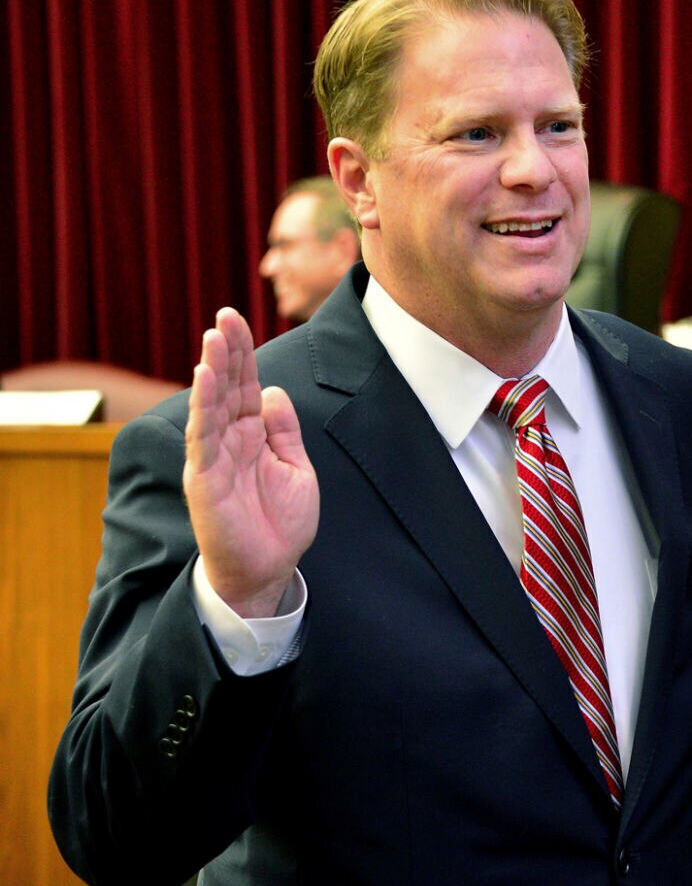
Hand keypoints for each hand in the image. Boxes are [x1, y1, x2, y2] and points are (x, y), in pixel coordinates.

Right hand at [184, 308, 318, 616]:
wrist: (268, 570)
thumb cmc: (280, 524)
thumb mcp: (296, 469)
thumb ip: (284, 431)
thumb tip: (272, 390)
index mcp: (253, 435)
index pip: (245, 385)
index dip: (243, 354)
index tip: (237, 320)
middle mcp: (229, 440)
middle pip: (227, 387)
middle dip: (227, 351)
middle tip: (225, 315)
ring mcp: (214, 456)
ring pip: (211, 405)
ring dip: (213, 370)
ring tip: (214, 337)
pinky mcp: (204, 477)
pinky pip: (202, 436)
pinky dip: (203, 407)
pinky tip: (204, 379)